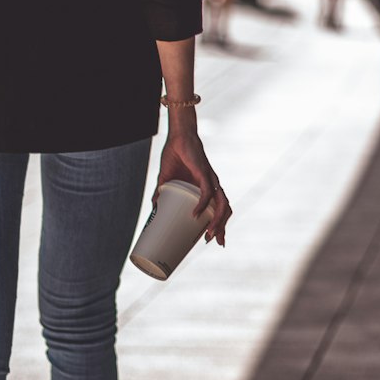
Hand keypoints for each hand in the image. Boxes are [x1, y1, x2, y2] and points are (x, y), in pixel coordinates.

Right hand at [156, 128, 231, 246]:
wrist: (178, 136)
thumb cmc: (175, 155)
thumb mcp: (166, 178)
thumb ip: (162, 192)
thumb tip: (154, 207)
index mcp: (207, 187)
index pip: (220, 209)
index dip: (220, 224)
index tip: (214, 239)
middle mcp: (213, 185)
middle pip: (225, 210)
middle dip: (222, 227)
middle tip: (215, 242)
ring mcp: (211, 179)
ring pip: (222, 204)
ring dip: (218, 221)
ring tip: (209, 235)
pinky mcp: (204, 173)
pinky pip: (207, 192)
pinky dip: (203, 205)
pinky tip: (196, 215)